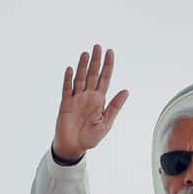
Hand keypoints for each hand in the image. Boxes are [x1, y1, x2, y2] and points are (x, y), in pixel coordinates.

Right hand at [53, 44, 128, 161]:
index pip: (105, 79)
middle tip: (98, 46)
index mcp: (99, 100)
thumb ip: (115, 106)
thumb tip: (126, 91)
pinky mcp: (66, 104)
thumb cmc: (91, 137)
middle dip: (96, 61)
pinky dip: (69, 79)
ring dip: (83, 66)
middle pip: (92, 75)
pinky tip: (71, 69)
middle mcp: (88, 96)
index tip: (110, 52)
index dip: (108, 66)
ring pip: (80, 78)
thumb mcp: (107, 122)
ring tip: (86, 53)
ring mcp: (76, 99)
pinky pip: (67, 89)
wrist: (75, 147)